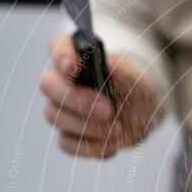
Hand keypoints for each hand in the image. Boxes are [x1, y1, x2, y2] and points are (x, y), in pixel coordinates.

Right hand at [40, 34, 158, 157]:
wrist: (142, 114)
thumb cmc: (135, 89)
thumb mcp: (137, 79)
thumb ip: (122, 71)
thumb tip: (106, 65)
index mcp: (76, 56)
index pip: (56, 45)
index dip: (60, 54)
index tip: (72, 66)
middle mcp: (61, 80)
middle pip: (48, 84)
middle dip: (77, 99)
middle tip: (107, 111)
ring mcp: (61, 108)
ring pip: (54, 115)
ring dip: (88, 126)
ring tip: (118, 129)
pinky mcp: (68, 134)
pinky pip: (66, 143)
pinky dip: (91, 146)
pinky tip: (112, 143)